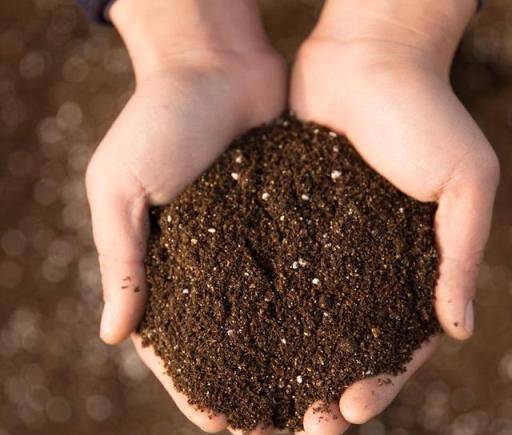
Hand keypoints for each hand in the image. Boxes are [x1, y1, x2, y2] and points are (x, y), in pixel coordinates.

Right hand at [86, 1, 285, 432]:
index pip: (176, 339)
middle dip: (253, 383)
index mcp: (164, 261)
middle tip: (281, 425)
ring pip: (275, 312)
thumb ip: (120, 258)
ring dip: (294, 355)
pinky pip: (308, 267)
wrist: (213, 65)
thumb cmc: (156, 120)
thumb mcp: (119, 187)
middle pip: (232, 337)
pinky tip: (343, 333)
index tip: (221, 422)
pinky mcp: (291, 217)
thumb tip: (114, 335)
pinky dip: (321, 302)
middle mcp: (212, 259)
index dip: (194, 384)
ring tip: (321, 395)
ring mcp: (253, 241)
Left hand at [290, 0, 498, 432]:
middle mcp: (361, 261)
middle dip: (324, 383)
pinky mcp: (284, 216)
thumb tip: (459, 328)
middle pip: (342, 340)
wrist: (367, 59)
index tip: (350, 409)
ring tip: (262, 397)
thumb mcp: (465, 183)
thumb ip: (462, 255)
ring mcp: (321, 242)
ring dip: (284, 359)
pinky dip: (255, 303)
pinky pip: (267, 266)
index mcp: (409, 264)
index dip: (378, 380)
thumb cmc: (425, 113)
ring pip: (300, 314)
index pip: (396, 341)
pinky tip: (234, 335)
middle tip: (303, 423)